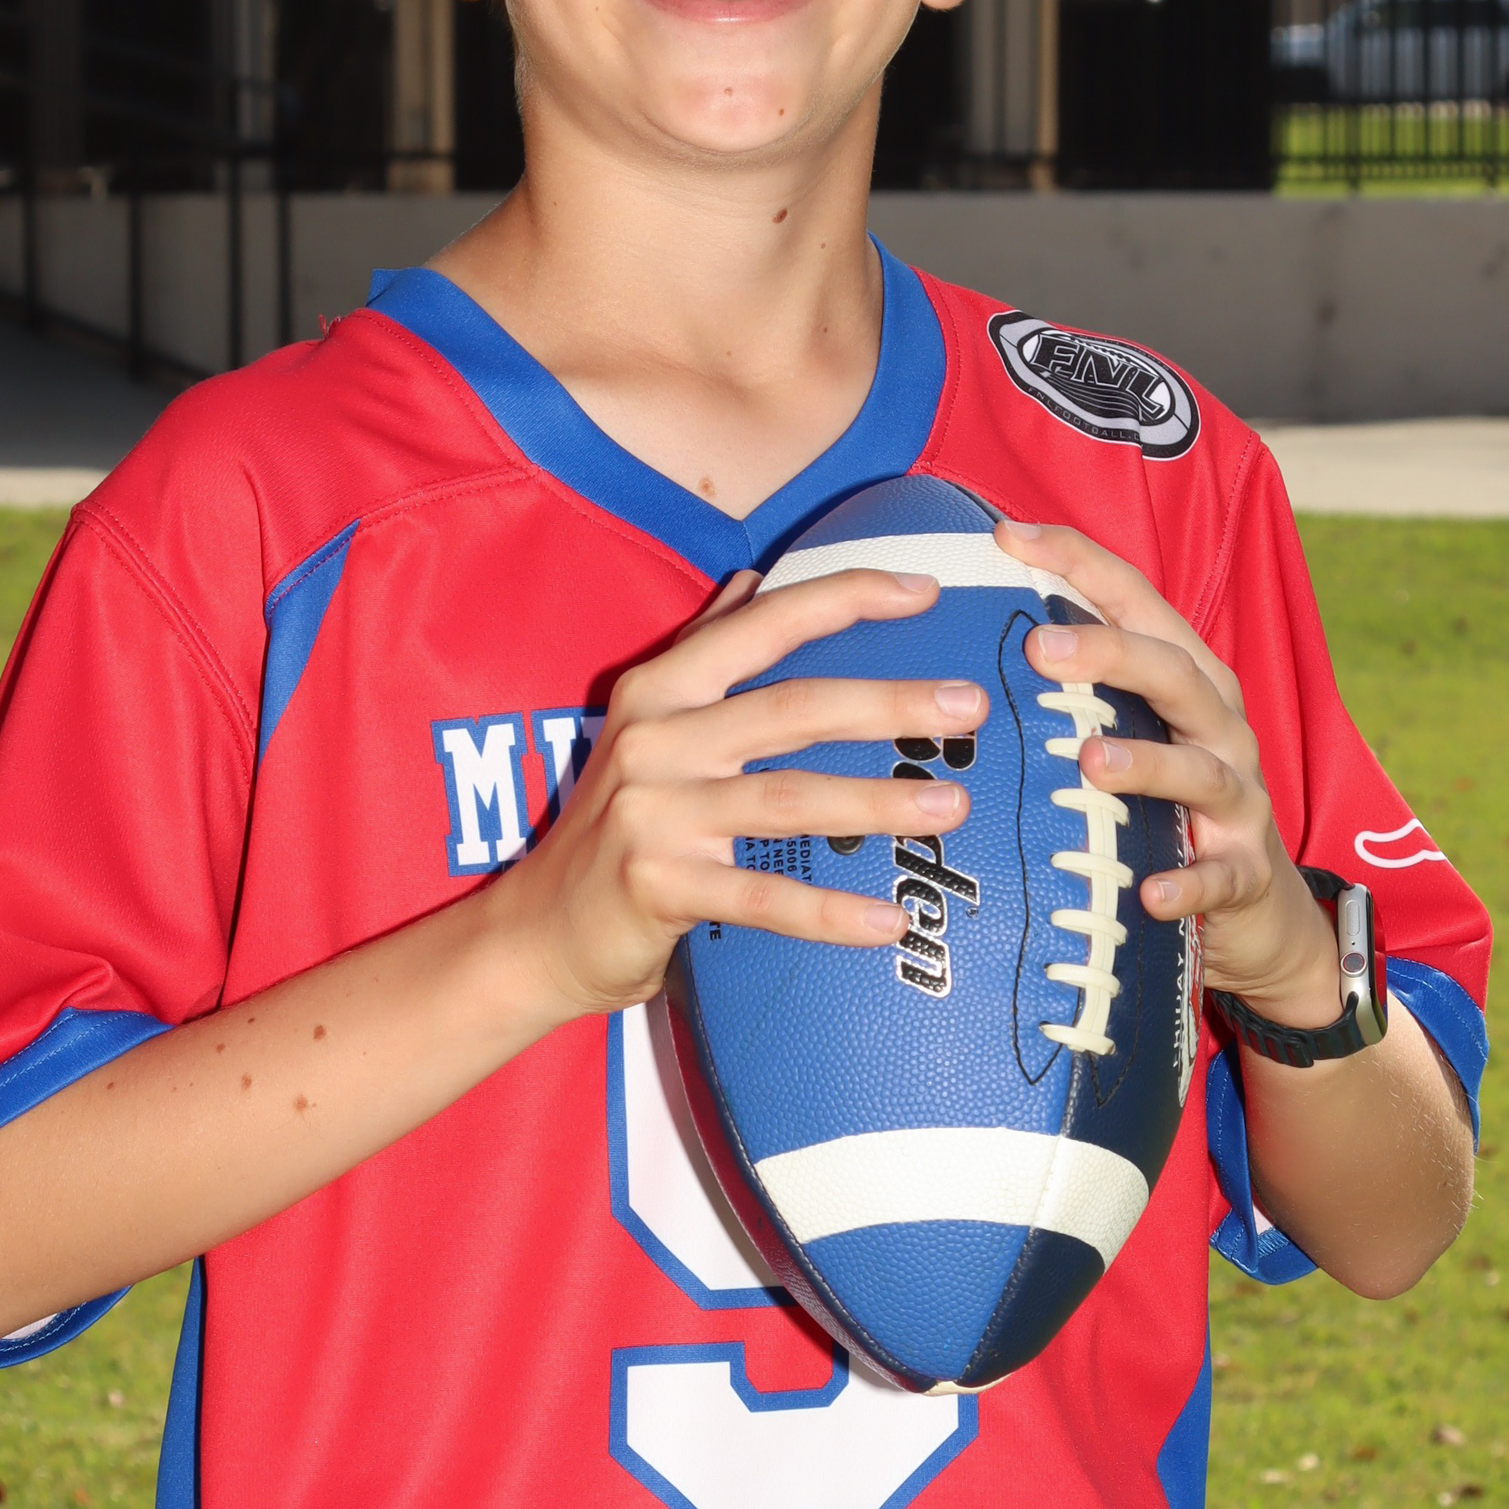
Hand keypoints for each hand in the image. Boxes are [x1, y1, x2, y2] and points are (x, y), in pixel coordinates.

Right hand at [493, 565, 990, 1019]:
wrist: (539, 930)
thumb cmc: (611, 824)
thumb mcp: (645, 724)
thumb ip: (703, 648)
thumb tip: (753, 579)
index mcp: (661, 690)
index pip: (764, 626)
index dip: (845, 599)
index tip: (924, 589)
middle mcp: (656, 740)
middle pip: (792, 708)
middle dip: (888, 703)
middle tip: (969, 706)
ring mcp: (654, 814)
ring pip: (787, 797)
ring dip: (877, 802)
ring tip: (952, 804)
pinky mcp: (659, 887)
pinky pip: (762, 897)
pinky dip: (829, 912)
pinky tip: (889, 921)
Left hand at [998, 519, 1340, 1026]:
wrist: (1258, 913)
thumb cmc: (1171, 806)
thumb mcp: (1135, 735)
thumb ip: (1075, 690)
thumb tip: (962, 642)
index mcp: (1187, 680)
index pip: (1137, 601)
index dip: (1078, 562)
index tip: (1006, 536)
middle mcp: (1218, 726)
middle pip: (1173, 672)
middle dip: (1110, 653)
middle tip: (1038, 647)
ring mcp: (1237, 800)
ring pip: (1199, 769)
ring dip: (1146, 763)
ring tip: (1091, 761)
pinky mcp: (1245, 874)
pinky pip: (1218, 877)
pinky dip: (1187, 882)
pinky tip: (1150, 890)